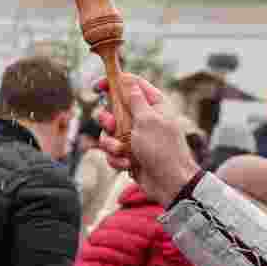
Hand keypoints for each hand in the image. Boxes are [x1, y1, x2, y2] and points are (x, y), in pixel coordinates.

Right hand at [95, 73, 200, 205]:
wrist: (169, 183)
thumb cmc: (162, 149)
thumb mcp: (148, 120)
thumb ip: (135, 101)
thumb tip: (130, 83)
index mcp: (153, 105)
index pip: (132, 85)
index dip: (114, 82)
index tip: (97, 86)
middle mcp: (142, 118)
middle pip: (114, 109)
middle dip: (107, 120)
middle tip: (112, 125)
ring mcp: (134, 136)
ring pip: (108, 132)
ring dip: (110, 143)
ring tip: (121, 151)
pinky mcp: (128, 153)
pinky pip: (111, 151)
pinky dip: (116, 158)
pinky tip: (126, 164)